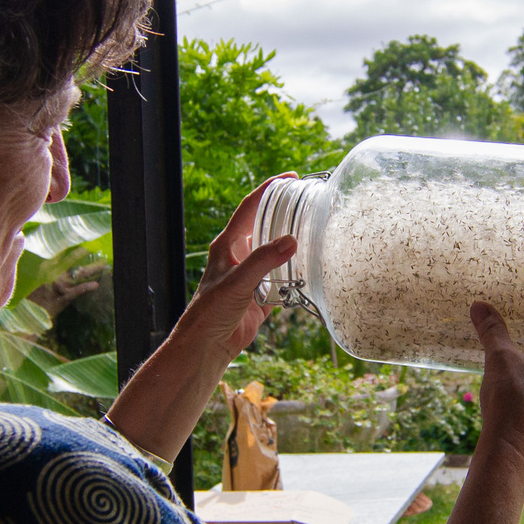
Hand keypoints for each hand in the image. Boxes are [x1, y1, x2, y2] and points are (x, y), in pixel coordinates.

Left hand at [179, 176, 297, 361]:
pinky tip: (311, 271)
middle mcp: (239, 256)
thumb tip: (291, 241)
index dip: (268, 190)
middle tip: (308, 202)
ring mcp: (250, 276)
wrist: (208, 345)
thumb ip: (263, 261)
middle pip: (264, 226)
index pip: (249, 208)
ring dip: (292, 243)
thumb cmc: (211, 311)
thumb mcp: (237, 282)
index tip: (290, 178)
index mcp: (227, 245)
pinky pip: (282, 279)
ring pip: (274, 252)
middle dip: (284, 213)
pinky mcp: (260, 296)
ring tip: (315, 232)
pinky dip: (296, 275)